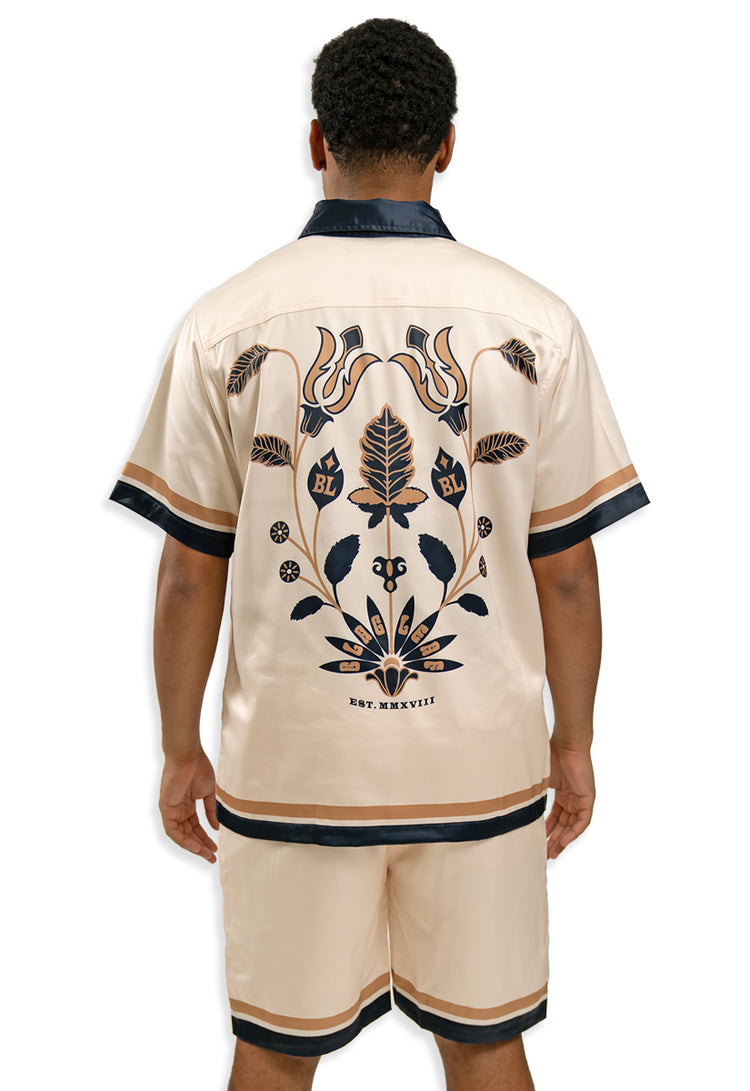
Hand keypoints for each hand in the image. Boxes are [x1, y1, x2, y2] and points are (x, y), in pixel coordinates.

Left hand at [159, 749, 219, 862]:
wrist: (188, 756)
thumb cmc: (198, 768)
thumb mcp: (209, 793)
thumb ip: (211, 811)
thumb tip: (215, 827)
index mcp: (187, 805)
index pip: (195, 827)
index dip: (205, 838)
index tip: (215, 848)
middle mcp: (178, 810)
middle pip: (188, 834)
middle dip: (200, 846)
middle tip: (211, 857)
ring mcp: (171, 810)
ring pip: (180, 835)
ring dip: (193, 846)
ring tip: (206, 854)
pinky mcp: (165, 809)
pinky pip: (173, 830)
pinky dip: (184, 840)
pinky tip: (195, 846)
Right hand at [545, 736, 595, 859]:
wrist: (566, 744)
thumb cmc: (552, 755)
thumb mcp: (540, 780)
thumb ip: (534, 794)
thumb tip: (515, 805)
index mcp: (562, 793)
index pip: (556, 817)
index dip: (548, 830)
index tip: (540, 842)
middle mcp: (572, 798)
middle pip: (564, 824)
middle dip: (554, 840)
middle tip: (545, 854)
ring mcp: (581, 798)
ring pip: (573, 825)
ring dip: (564, 840)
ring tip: (553, 853)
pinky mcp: (588, 798)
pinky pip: (583, 820)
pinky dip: (574, 831)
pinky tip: (565, 841)